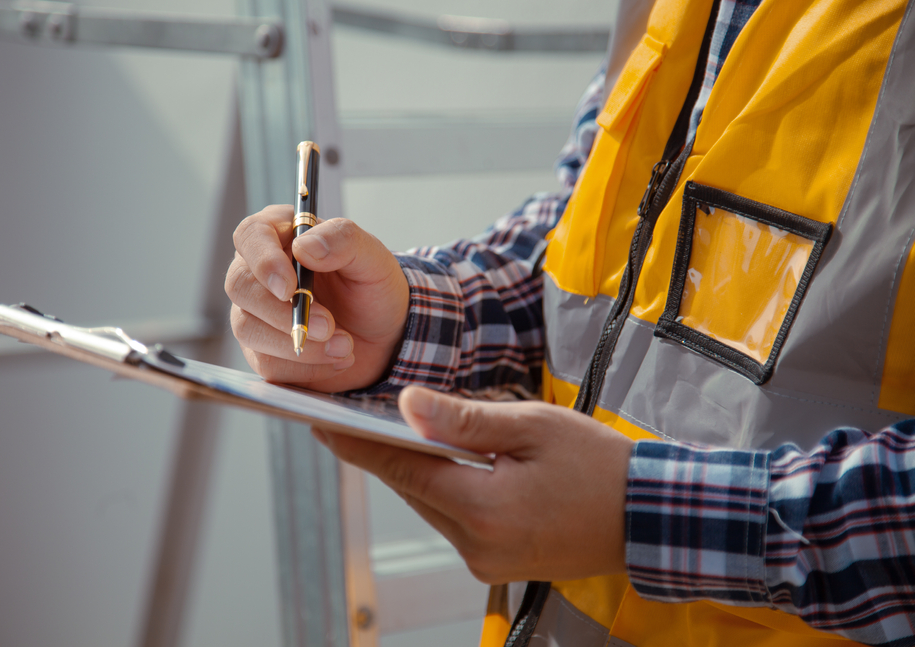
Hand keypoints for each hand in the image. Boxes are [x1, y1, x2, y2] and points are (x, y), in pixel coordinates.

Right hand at [226, 205, 409, 392]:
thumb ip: (344, 241)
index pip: (251, 236)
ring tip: (345, 346)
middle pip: (239, 286)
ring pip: (248, 328)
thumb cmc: (373, 288)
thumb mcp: (373, 258)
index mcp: (282, 235)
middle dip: (283, 313)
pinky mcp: (262, 350)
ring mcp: (256, 313)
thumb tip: (305, 246)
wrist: (385, 336)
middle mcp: (260, 272)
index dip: (264, 261)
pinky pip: (266, 363)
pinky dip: (305, 367)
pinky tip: (336, 359)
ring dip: (297, 345)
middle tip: (328, 326)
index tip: (290, 288)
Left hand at [314, 386, 633, 583]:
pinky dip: (443, 489)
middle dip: (384, 451)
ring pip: (430, 504)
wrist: (648, 518)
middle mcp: (476, 545)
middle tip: (352, 416)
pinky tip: (443, 462)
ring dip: (416, 469)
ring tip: (396, 431)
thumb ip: (464, 420)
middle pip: (412, 488)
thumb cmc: (599, 466)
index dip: (356, 443)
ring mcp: (485, 561)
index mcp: (483, 510)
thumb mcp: (532, 427)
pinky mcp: (496, 563)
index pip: (402, 469)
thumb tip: (407, 405)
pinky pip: (453, 519)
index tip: (320, 422)